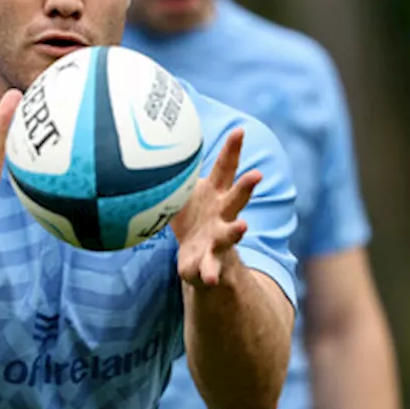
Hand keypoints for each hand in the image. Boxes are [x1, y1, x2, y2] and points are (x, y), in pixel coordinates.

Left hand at [172, 127, 260, 287]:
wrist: (199, 259)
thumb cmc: (192, 216)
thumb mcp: (183, 193)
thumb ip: (176, 174)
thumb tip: (152, 143)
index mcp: (216, 195)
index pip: (225, 168)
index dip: (232, 149)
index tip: (240, 130)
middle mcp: (223, 215)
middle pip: (236, 198)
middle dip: (246, 186)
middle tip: (256, 174)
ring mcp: (219, 239)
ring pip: (230, 234)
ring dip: (236, 231)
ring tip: (243, 227)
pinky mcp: (209, 262)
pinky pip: (209, 268)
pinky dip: (209, 273)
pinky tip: (209, 278)